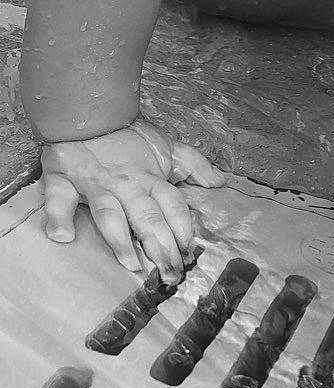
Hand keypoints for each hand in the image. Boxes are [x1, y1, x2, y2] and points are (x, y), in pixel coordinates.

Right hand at [40, 117, 223, 282]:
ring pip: (109, 215)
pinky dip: (58, 217)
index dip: (182, 228)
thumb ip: (195, 164)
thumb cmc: (128, 135)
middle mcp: (125, 184)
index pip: (171, 205)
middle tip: (170, 274)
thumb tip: (221, 182)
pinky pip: (58, 200)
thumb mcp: (167, 147)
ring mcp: (95, 184)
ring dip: (120, 240)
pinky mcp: (63, 180)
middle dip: (160, 246)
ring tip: (132, 264)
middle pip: (146, 217)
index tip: (189, 252)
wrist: (88, 112)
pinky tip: (63, 237)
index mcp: (149, 178)